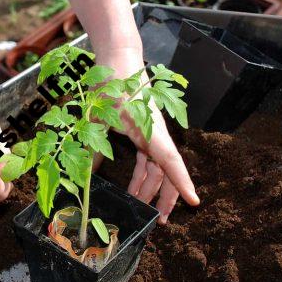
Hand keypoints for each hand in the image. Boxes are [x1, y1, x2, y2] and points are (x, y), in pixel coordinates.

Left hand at [96, 49, 199, 223]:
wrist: (118, 60)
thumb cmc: (112, 83)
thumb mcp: (97, 116)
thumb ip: (92, 146)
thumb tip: (86, 176)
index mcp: (150, 129)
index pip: (170, 161)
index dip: (182, 183)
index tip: (195, 202)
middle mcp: (156, 134)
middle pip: (166, 171)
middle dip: (165, 197)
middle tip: (158, 221)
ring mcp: (151, 134)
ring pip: (156, 168)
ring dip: (149, 189)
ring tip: (140, 208)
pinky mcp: (143, 132)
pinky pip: (147, 159)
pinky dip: (141, 175)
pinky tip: (131, 189)